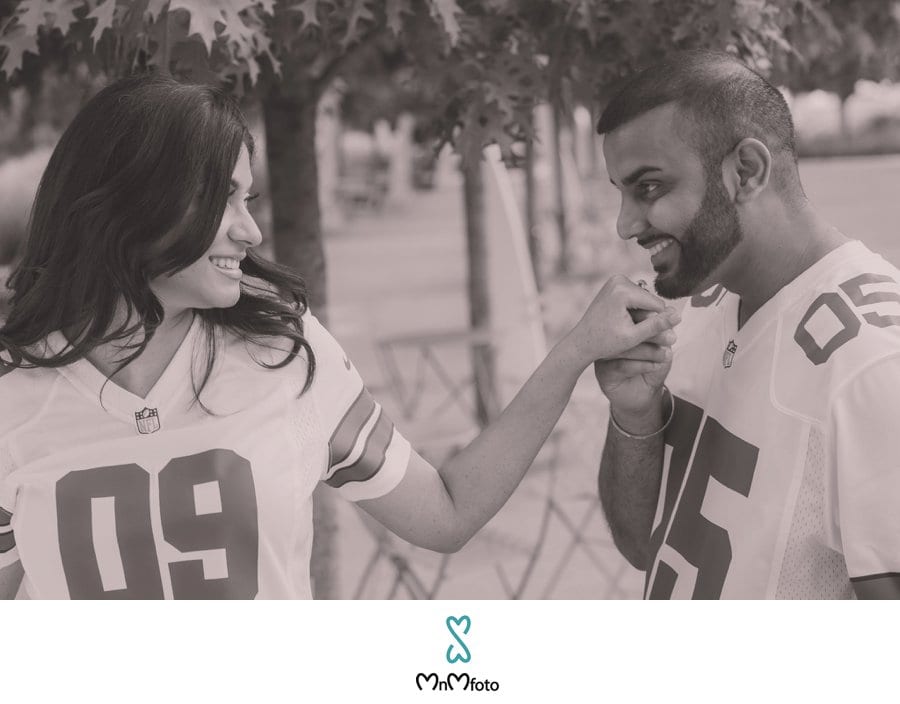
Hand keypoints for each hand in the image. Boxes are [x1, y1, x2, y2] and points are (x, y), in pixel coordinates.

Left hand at [566, 275, 679, 366]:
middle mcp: (619, 279)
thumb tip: (679, 316)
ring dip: (643, 315)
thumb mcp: (633, 337)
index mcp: (623, 290)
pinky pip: (634, 298)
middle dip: (649, 318)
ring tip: (633, 331)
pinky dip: (635, 311)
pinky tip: (627, 324)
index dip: (658, 323)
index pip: (656, 305)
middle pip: (650, 301)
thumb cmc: (605, 343)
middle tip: (641, 336)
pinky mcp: (614, 284)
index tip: (655, 338)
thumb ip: (657, 326)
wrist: (581, 342)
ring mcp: (615, 280)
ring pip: (644, 300)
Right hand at [594, 305, 674, 426]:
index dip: (649, 316)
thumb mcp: (662, 346)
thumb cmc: (651, 368)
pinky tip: (653, 367)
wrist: (644, 396)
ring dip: (649, 351)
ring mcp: (605, 355)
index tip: (667, 321)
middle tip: (670, 339)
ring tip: (664, 356)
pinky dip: (641, 365)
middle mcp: (610, 340)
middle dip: (652, 333)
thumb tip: (671, 310)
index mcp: (622, 329)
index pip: (631, 315)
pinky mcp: (603, 372)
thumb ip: (664, 330)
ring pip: (624, 347)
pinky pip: (621, 365)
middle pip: (627, 330)